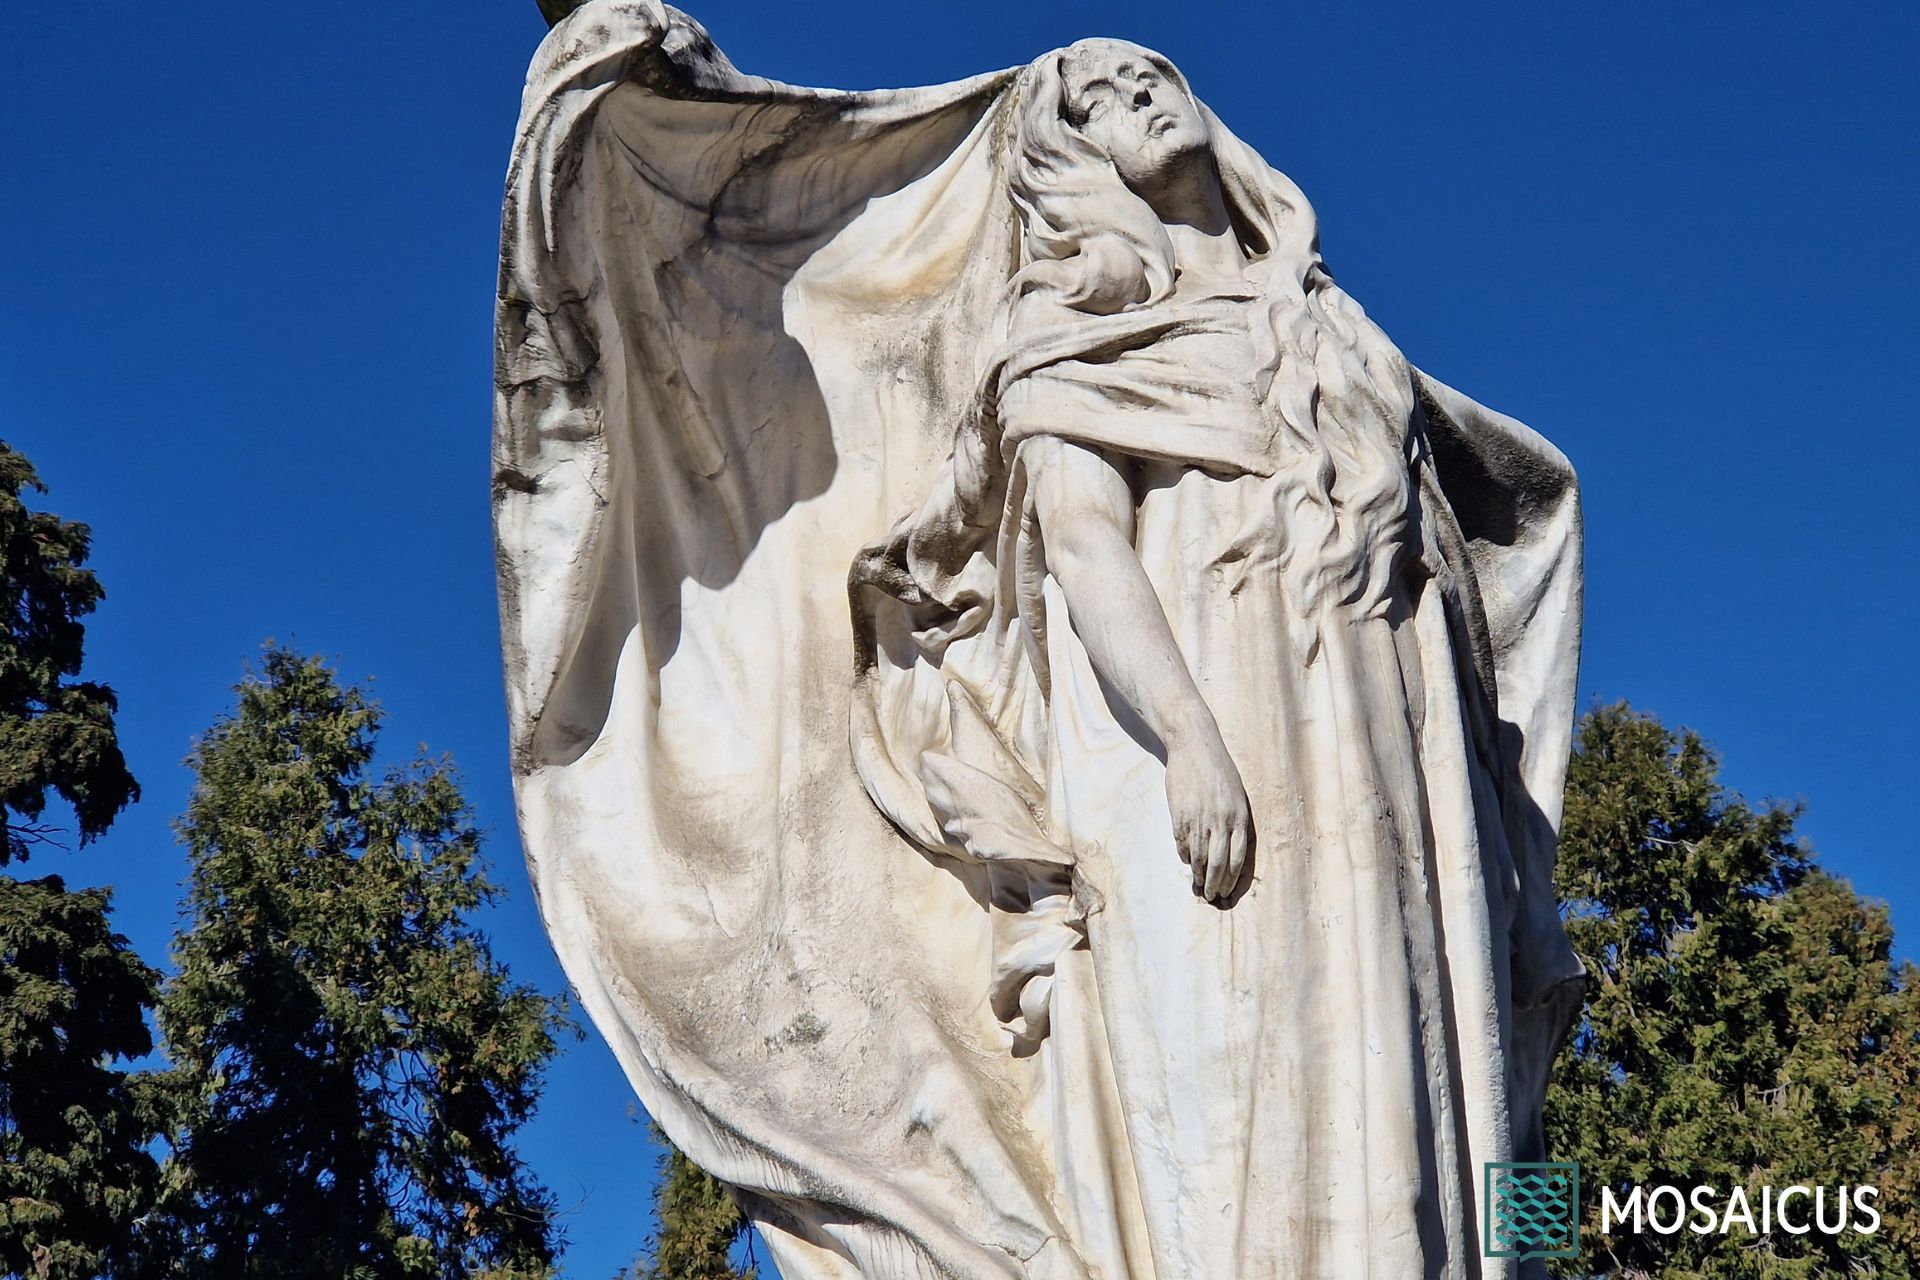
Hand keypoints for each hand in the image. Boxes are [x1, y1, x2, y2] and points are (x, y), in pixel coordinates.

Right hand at [1163, 732, 1252, 901]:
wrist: (1194, 745)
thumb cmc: (1219, 770)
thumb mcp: (1235, 795)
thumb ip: (1234, 821)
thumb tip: (1228, 850)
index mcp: (1239, 817)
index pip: (1237, 859)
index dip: (1232, 879)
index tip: (1227, 891)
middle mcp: (1220, 821)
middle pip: (1218, 864)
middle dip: (1215, 884)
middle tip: (1212, 896)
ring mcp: (1198, 818)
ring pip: (1199, 857)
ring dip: (1198, 874)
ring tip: (1198, 885)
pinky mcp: (1179, 815)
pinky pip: (1182, 843)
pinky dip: (1185, 856)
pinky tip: (1187, 861)